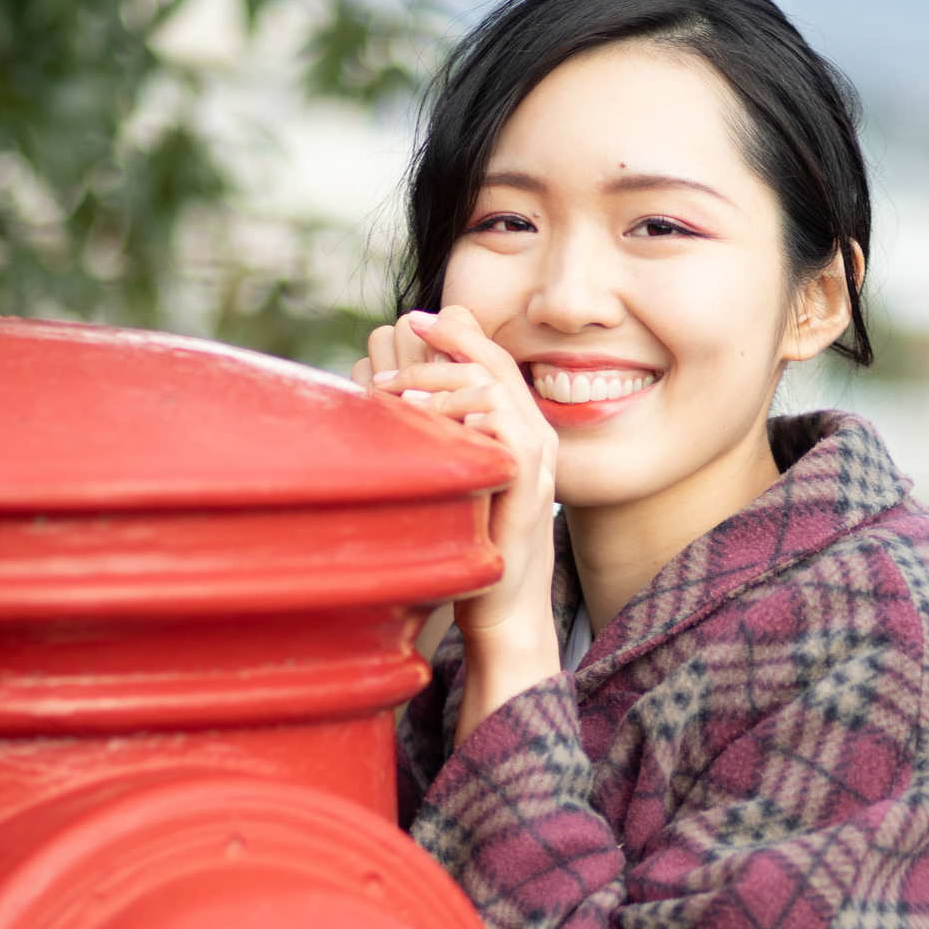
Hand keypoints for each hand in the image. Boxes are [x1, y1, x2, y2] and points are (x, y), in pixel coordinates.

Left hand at [355, 307, 561, 742]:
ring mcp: (537, 460)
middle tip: (392, 360)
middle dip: (439, 349)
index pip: (492, 361)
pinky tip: (425, 422)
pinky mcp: (529, 485)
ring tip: (398, 399)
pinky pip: (504, 429)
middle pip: (492, 363)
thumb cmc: (473, 549)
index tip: (412, 318)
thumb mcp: (452, 483)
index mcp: (518, 430)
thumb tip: (395, 399)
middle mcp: (535, 436)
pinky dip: (464, 415)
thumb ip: (439, 440)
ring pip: (494, 388)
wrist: (503, 610)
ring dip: (440, 383)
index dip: (455, 333)